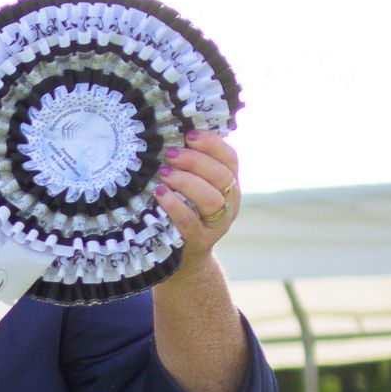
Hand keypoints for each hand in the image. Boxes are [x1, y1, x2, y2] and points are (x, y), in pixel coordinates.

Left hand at [153, 129, 241, 263]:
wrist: (184, 256)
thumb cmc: (184, 211)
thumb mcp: (192, 187)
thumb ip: (191, 167)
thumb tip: (171, 136)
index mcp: (229, 183)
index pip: (230, 158)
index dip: (212, 144)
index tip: (189, 135)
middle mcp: (229, 202)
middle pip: (221, 175)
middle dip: (195, 161)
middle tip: (170, 154)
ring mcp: (218, 223)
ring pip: (211, 199)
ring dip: (187, 182)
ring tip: (164, 174)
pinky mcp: (200, 241)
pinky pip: (190, 221)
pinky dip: (175, 206)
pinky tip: (160, 194)